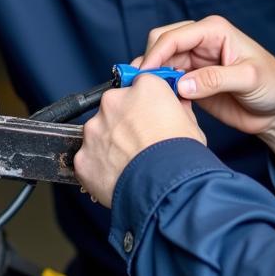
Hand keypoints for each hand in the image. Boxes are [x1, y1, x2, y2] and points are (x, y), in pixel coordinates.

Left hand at [74, 74, 205, 203]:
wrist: (164, 190)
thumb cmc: (181, 158)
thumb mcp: (192, 126)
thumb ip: (179, 108)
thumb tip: (178, 104)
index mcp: (143, 89)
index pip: (140, 85)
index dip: (145, 102)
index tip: (148, 114)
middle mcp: (114, 103)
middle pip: (115, 106)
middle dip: (123, 122)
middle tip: (139, 143)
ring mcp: (94, 129)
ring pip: (98, 132)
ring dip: (109, 144)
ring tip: (129, 163)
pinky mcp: (82, 156)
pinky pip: (88, 158)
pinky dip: (99, 167)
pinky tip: (116, 177)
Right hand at [140, 15, 274, 180]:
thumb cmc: (274, 85)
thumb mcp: (249, 79)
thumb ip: (215, 79)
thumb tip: (182, 84)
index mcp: (213, 31)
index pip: (174, 36)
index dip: (156, 54)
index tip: (145, 74)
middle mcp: (200, 42)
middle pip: (161, 45)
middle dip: (149, 62)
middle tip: (142, 86)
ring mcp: (194, 62)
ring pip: (160, 64)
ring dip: (153, 78)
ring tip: (148, 96)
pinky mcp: (192, 82)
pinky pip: (167, 82)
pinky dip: (160, 90)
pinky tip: (161, 103)